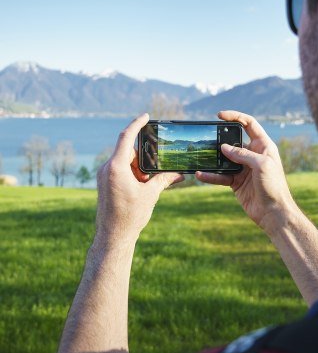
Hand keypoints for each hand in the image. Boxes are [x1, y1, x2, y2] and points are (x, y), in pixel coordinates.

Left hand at [95, 113, 183, 243]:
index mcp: (116, 167)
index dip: (136, 124)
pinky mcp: (104, 183)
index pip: (126, 137)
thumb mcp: (150, 194)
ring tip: (149, 183)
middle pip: (128, 151)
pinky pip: (119, 170)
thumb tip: (179, 174)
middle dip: (144, 157)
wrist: (113, 236)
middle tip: (157, 167)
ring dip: (139, 168)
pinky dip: (132, 173)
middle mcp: (107, 168)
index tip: (145, 116)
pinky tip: (142, 185)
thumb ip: (164, 180)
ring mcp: (104, 176)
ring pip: (125, 162)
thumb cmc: (130, 216)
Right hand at [196, 111, 295, 235]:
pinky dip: (211, 175)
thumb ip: (242, 153)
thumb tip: (224, 147)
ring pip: (224, 159)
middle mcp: (253, 155)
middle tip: (207, 138)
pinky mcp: (236, 182)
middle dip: (220, 139)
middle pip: (233, 141)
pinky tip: (201, 175)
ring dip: (213, 158)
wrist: (274, 212)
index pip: (249, 124)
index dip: (235, 117)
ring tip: (200, 156)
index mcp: (263, 146)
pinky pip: (221, 175)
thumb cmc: (274, 186)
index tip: (220, 115)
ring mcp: (243, 168)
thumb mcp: (261, 164)